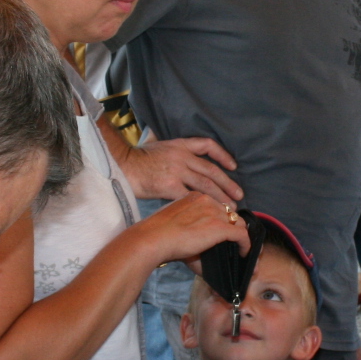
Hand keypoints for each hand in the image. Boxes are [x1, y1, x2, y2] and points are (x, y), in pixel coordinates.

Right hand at [122, 135, 241, 202]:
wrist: (121, 167)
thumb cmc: (136, 161)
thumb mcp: (157, 147)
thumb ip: (173, 153)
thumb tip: (182, 161)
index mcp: (179, 145)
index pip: (207, 145)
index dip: (222, 155)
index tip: (233, 166)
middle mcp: (181, 156)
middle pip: (211, 170)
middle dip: (227, 183)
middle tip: (239, 194)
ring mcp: (177, 171)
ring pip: (206, 185)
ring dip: (221, 196)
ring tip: (232, 207)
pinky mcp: (170, 186)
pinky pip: (192, 197)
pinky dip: (203, 206)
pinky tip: (210, 214)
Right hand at [139, 192, 253, 264]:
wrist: (152, 239)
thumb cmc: (157, 236)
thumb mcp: (176, 226)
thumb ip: (190, 230)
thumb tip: (200, 250)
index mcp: (194, 196)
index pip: (217, 206)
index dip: (223, 220)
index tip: (224, 233)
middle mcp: (207, 200)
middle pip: (230, 213)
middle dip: (234, 227)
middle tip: (236, 242)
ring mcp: (214, 212)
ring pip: (237, 222)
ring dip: (241, 237)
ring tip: (241, 249)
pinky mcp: (219, 227)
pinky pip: (241, 234)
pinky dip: (245, 244)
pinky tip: (244, 253)